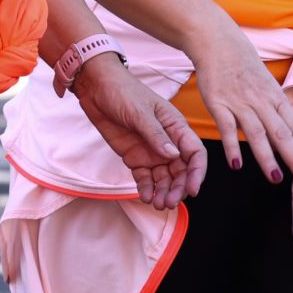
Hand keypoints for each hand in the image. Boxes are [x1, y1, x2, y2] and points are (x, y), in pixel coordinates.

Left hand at [72, 54, 206, 209]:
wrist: (96, 87)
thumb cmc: (122, 91)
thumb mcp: (139, 112)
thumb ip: (156, 134)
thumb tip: (174, 155)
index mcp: (175, 126)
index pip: (195, 153)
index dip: (197, 172)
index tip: (192, 189)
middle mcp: (167, 142)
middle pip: (181, 170)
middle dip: (178, 188)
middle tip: (170, 202)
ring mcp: (151, 151)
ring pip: (164, 178)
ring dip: (164, 192)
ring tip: (158, 204)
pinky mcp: (135, 157)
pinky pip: (145, 178)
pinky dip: (147, 188)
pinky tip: (146, 197)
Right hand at [190, 17, 292, 184]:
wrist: (217, 41)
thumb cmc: (243, 65)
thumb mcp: (266, 84)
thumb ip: (275, 109)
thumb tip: (288, 134)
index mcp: (275, 97)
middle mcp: (261, 101)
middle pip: (282, 133)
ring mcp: (239, 102)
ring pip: (257, 132)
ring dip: (267, 157)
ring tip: (275, 178)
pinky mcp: (218, 102)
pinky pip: (226, 127)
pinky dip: (232, 146)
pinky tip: (237, 165)